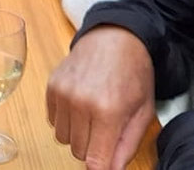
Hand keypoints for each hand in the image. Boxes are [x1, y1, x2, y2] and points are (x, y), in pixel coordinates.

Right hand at [48, 27, 156, 169]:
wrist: (115, 37)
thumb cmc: (133, 73)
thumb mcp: (142, 112)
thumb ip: (127, 146)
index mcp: (108, 111)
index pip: (94, 162)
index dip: (101, 167)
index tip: (106, 163)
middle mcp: (81, 103)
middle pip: (78, 152)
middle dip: (93, 147)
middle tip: (108, 128)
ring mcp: (63, 94)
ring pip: (63, 139)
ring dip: (78, 134)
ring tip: (94, 114)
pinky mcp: (52, 87)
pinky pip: (53, 122)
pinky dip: (66, 120)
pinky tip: (82, 104)